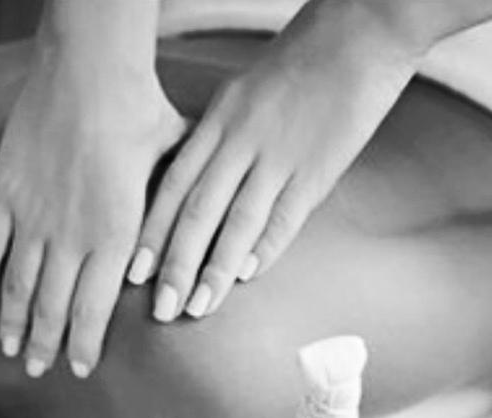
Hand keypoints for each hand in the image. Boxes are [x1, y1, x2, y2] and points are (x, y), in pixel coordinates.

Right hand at [0, 48, 185, 377]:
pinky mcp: (4, 196)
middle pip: (52, 309)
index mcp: (114, 238)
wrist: (88, 74)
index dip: (84, 345)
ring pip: (18, 288)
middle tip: (39, 371)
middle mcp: (70, 239)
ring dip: (14, 324)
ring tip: (11, 350)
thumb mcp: (168, 172)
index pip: (94, 311)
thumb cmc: (137, 114)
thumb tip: (169, 248)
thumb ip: (166, 216)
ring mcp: (32, 219)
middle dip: (46, 346)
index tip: (79, 369)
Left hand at [136, 0, 421, 320]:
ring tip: (198, 307)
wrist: (359, 34)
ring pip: (237, 222)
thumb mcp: (240, 96)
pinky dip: (266, 247)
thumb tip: (195, 191)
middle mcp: (240, 142)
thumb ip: (217, 142)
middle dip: (174, 264)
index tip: (133, 273)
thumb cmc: (297, 66)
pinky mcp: (318, 167)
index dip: (151, 233)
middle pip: (198, 212)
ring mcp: (280, 156)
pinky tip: (248, 277)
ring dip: (216, 270)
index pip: (174, 188)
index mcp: (217, 123)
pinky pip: (286, 215)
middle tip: (160, 308)